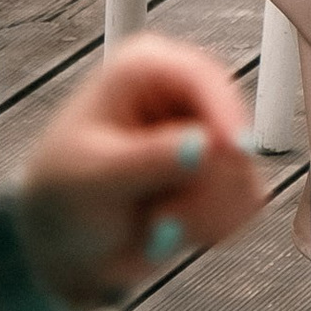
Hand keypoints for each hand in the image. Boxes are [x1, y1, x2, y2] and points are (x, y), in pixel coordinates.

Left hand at [14, 32, 264, 305]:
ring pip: (244, 172)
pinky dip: (216, 227)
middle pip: (232, 131)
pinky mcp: (221, 173)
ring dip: (204, 214)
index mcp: (146, 67)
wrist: (64, 243)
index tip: (237, 155)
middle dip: (202, 187)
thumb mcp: (95, 176)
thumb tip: (207, 144)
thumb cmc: (65, 193)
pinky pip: (247, 201)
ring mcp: (207, 132)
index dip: (225, 115)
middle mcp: (184, 92)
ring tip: (152, 227)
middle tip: (157, 223)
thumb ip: (150, 160)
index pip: (202, 79)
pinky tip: (173, 233)